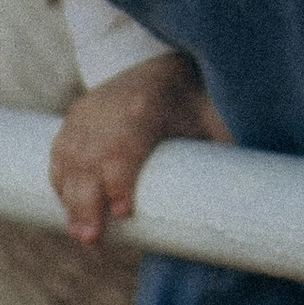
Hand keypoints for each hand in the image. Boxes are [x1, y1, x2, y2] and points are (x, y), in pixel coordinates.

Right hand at [50, 51, 220, 245]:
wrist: (164, 66)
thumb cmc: (194, 100)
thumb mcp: (212, 119)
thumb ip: (221, 152)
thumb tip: (243, 205)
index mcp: (144, 105)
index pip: (124, 145)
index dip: (120, 179)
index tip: (125, 212)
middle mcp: (107, 108)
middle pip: (90, 158)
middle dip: (87, 201)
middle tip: (91, 238)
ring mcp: (85, 112)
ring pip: (69, 158)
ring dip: (71, 199)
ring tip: (80, 234)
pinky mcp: (74, 119)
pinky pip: (60, 154)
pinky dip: (61, 182)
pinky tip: (67, 210)